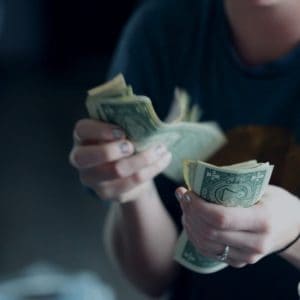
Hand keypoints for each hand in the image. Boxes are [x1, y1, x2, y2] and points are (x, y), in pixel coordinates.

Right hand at [69, 119, 171, 201]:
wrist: (127, 170)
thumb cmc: (123, 141)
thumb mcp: (120, 128)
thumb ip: (125, 120)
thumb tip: (146, 108)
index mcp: (82, 137)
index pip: (82, 130)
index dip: (100, 130)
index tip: (121, 131)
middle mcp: (81, 159)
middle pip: (86, 158)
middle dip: (112, 150)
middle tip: (132, 146)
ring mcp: (92, 179)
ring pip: (116, 171)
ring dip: (143, 159)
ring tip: (161, 149)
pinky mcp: (108, 193)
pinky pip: (132, 183)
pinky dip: (152, 169)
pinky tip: (164, 159)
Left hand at [176, 185, 299, 267]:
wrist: (293, 227)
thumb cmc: (275, 201)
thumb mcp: (260, 188)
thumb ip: (232, 187)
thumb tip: (197, 181)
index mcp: (263, 220)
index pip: (220, 218)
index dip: (198, 206)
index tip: (187, 192)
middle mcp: (255, 243)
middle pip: (209, 232)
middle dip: (189, 213)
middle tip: (183, 197)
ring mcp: (247, 257)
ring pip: (205, 244)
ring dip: (189, 224)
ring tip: (185, 207)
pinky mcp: (239, 262)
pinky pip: (208, 252)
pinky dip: (195, 236)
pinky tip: (191, 221)